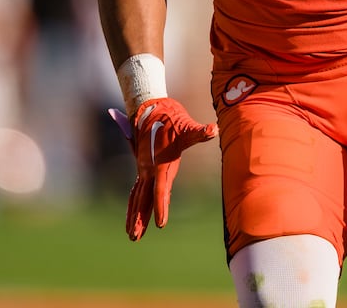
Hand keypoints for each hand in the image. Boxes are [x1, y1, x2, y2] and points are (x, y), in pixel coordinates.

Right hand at [109, 97, 217, 239]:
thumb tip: (214, 129)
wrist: (152, 110)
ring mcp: (143, 170)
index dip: (161, 206)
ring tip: (132, 235)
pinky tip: (132, 217)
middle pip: (143, 198)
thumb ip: (200, 132)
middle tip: (135, 237)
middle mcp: (149, 170)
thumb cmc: (172, 120)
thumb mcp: (187, 127)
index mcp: (160, 164)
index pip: (160, 189)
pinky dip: (133, 205)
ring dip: (133, 216)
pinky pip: (136, 191)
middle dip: (140, 218)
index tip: (161, 223)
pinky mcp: (143, 169)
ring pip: (137, 197)